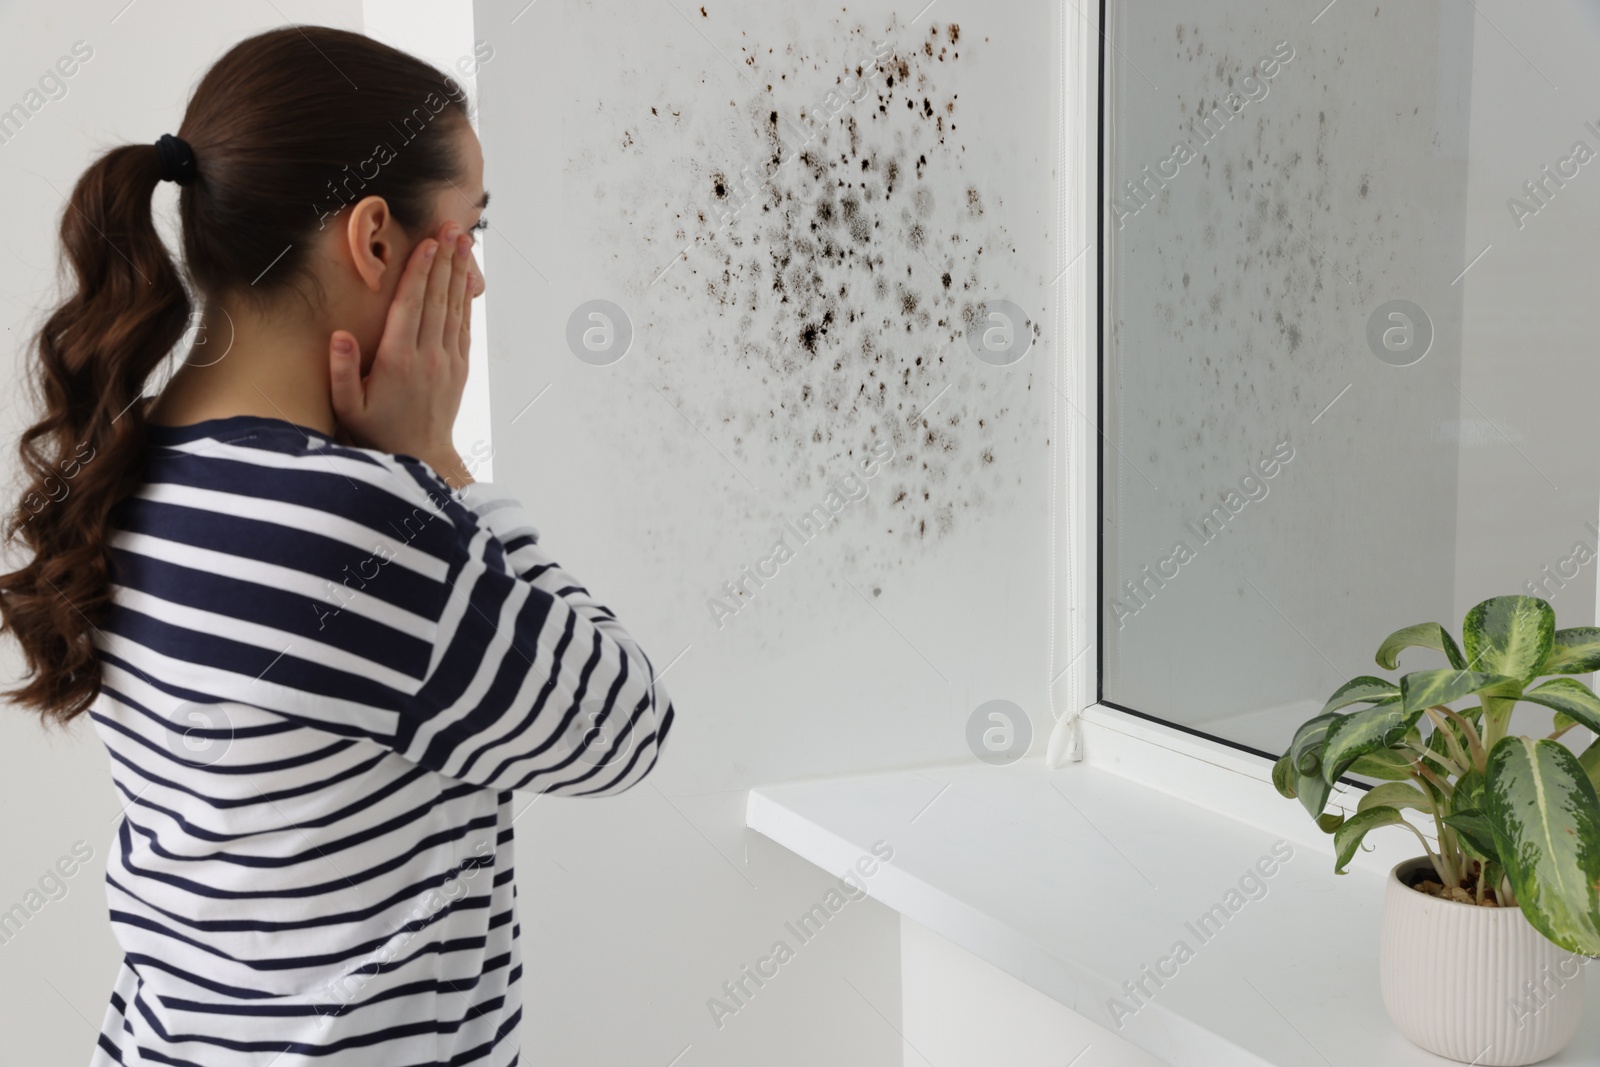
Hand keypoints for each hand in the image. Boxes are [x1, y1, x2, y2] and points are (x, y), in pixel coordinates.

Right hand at [329, 221, 474, 459]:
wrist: (422, 457)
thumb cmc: (378, 431)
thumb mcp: (348, 408)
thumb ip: (343, 372)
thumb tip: (339, 335)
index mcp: (398, 361)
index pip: (410, 307)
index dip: (420, 272)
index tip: (428, 244)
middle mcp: (428, 356)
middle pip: (437, 299)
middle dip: (444, 260)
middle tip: (452, 227)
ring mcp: (448, 361)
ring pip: (454, 308)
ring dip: (458, 272)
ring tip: (463, 241)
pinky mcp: (460, 367)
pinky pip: (463, 326)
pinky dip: (465, 299)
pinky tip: (464, 277)